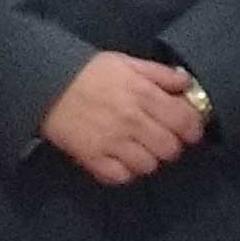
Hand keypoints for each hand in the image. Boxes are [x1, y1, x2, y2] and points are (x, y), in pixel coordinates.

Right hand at [40, 52, 208, 186]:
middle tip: (161, 138)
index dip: (193, 129)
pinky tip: (122, 159)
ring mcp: (112, 142)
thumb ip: (160, 74)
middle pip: (170, 149)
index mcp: (143, 95)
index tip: (189, 129)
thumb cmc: (90, 72)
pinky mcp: (92, 158)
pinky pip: (121, 177)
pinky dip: (125, 172)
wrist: (46, 84)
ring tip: (140, 148)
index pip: (185, 122)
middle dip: (171, 145)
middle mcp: (132, 121)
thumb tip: (187, 85)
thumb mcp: (127, 63)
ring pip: (148, 166)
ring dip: (149, 159)